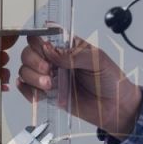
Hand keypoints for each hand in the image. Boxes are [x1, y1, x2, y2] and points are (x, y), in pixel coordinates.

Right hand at [0, 35, 142, 138]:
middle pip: (29, 53)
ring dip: (32, 77)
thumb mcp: (98, 60)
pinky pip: (28, 90)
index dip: (39, 41)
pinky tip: (38, 91)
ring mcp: (51, 77)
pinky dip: (27, 90)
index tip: (46, 49)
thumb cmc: (112, 80)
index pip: (43, 36)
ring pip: (26, 70)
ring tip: (49, 85)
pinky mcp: (49, 95)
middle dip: (34, 61)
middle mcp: (56, 60)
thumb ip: (74, 55)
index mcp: (67, 46)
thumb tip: (51, 51)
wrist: (117, 107)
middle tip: (48, 70)